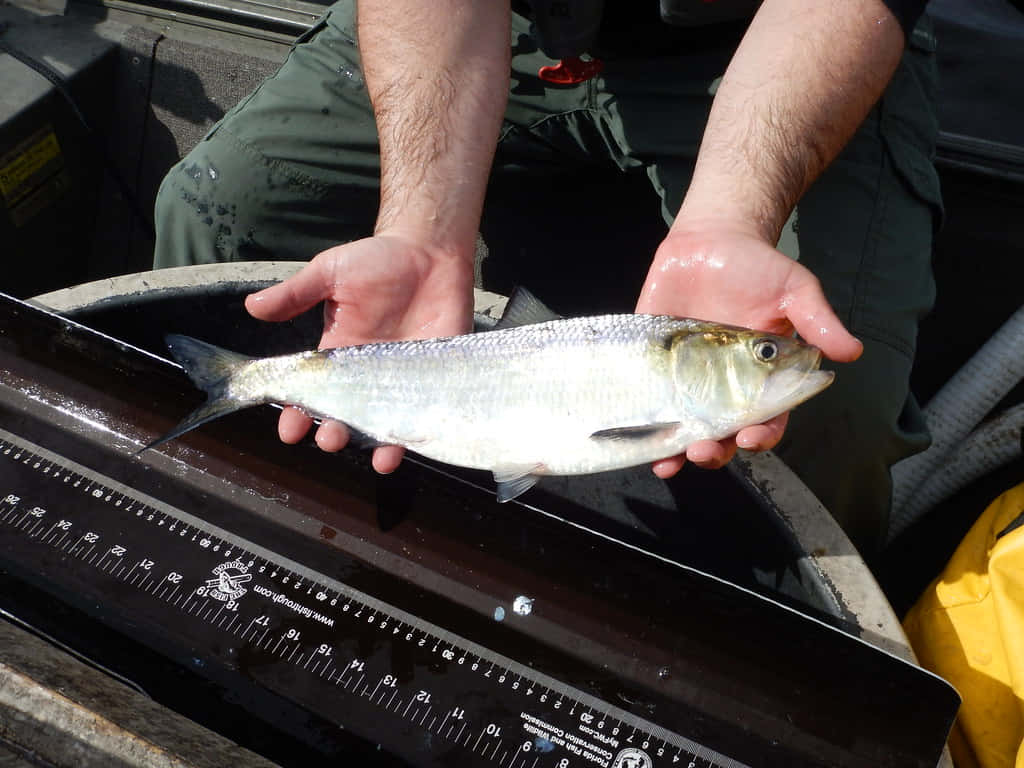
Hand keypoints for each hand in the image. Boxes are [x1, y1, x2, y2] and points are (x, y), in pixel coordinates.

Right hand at [245, 233, 474, 472]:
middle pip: (344, 417)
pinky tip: (407, 447)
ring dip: (376, 446)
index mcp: (337, 356)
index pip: (311, 394)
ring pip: (384, 426)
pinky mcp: (434, 379)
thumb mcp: (331, 272)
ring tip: (374, 457)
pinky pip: (423, 414)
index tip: (289, 428)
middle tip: (329, 437)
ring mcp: (401, 381)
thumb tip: (252, 307)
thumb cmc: (379, 260)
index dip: (296, 414)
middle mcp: (366, 376)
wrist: (431, 252)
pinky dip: (416, 435)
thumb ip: (296, 293)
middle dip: (332, 433)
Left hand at [635, 220, 861, 474]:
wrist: (711, 240)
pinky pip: (646, 398)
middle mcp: (721, 386)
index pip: (764, 418)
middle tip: (704, 451)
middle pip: (720, 432)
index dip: (760, 434)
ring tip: (669, 463)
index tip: (751, 438)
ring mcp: (684, 377)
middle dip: (713, 450)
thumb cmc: (758, 267)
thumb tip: (851, 352)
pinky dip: (641, 423)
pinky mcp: (652, 362)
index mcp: (759, 377)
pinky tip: (637, 439)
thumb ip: (818, 320)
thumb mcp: (795, 289)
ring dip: (675, 450)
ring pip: (681, 426)